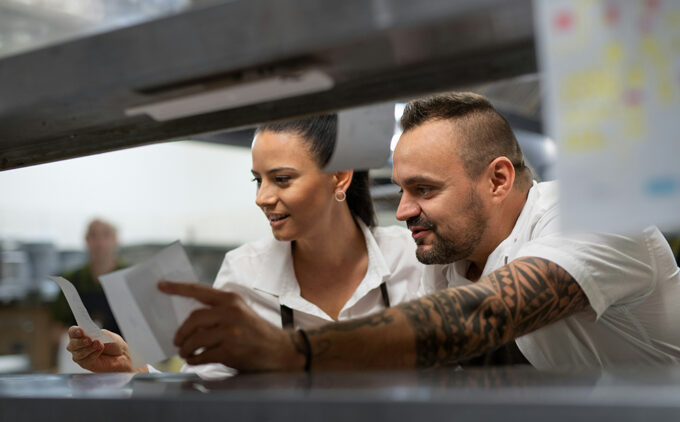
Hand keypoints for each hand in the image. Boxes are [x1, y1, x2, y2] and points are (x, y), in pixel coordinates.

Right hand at [66, 327, 145, 372]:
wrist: (123, 356)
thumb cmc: (114, 344)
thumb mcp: (107, 335)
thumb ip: (97, 334)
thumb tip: (89, 335)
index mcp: (82, 335)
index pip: (72, 332)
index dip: (74, 331)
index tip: (81, 331)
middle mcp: (79, 346)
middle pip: (71, 344)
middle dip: (80, 342)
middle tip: (90, 340)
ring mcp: (81, 356)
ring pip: (77, 354)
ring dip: (88, 349)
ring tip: (99, 345)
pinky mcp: (86, 365)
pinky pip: (84, 360)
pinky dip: (93, 354)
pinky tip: (100, 350)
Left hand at [158, 281, 304, 371]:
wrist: (282, 350)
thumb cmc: (257, 332)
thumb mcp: (241, 312)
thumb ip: (219, 311)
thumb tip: (189, 319)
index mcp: (231, 300)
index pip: (199, 291)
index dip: (178, 288)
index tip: (161, 286)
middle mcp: (231, 312)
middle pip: (192, 319)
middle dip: (181, 332)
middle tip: (177, 341)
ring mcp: (231, 331)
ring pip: (195, 338)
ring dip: (186, 348)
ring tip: (186, 353)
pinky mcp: (231, 350)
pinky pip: (203, 355)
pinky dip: (194, 359)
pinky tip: (195, 360)